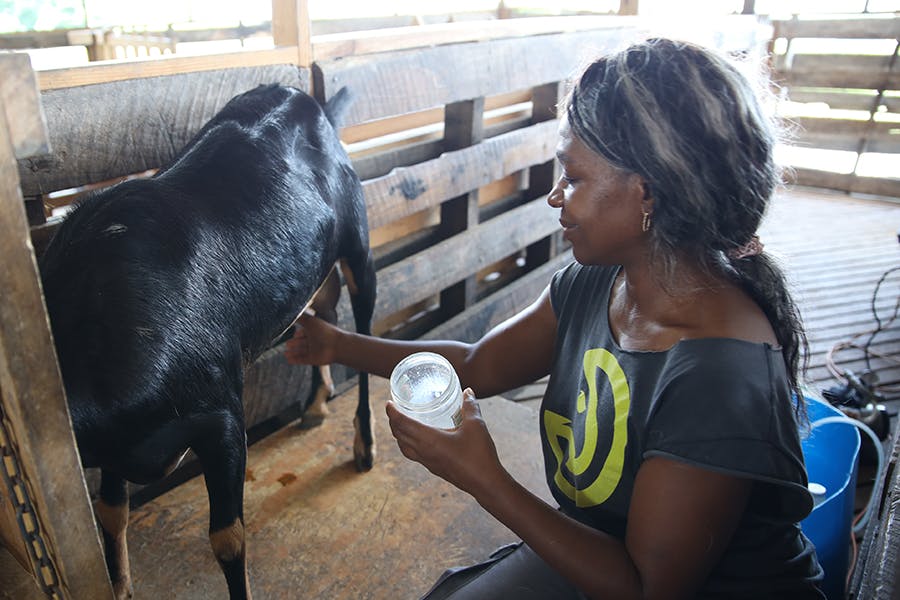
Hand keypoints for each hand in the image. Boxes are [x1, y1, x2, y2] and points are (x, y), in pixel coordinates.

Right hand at [283, 312, 339, 365]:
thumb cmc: (324, 331)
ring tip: (285, 353)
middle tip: (286, 344)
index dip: (298, 333)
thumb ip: (300, 317)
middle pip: (303, 342)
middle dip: (295, 343)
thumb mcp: (310, 321)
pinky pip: (302, 360)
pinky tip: (288, 360)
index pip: (305, 331)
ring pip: (302, 351)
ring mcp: (314, 350)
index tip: (291, 333)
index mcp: (315, 330)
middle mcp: (315, 340)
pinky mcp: (313, 359)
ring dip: (293, 353)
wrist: (337, 346)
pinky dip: (295, 360)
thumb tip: (291, 312)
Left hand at [386, 388, 506, 497]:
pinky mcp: (434, 468)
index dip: (393, 412)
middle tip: (394, 410)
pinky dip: (408, 444)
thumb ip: (470, 406)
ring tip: (402, 424)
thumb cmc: (479, 454)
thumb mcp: (476, 424)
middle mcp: (424, 452)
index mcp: (429, 440)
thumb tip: (467, 392)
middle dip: (393, 422)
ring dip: (399, 435)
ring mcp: (428, 462)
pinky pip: (414, 455)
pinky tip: (419, 440)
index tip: (388, 403)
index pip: (402, 424)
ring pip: (404, 447)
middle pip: (399, 436)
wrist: (486, 483)